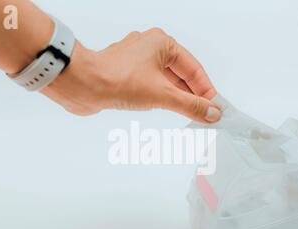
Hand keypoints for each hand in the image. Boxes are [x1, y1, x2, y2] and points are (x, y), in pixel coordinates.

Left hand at [42, 28, 221, 122]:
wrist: (83, 85)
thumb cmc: (117, 80)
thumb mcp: (162, 95)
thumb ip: (190, 105)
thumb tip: (211, 113)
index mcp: (162, 43)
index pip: (193, 69)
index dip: (206, 90)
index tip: (215, 107)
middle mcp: (150, 48)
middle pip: (180, 74)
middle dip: (193, 95)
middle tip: (206, 114)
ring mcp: (136, 61)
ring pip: (165, 80)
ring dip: (177, 97)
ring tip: (191, 115)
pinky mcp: (126, 73)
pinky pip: (151, 85)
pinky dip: (162, 97)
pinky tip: (167, 108)